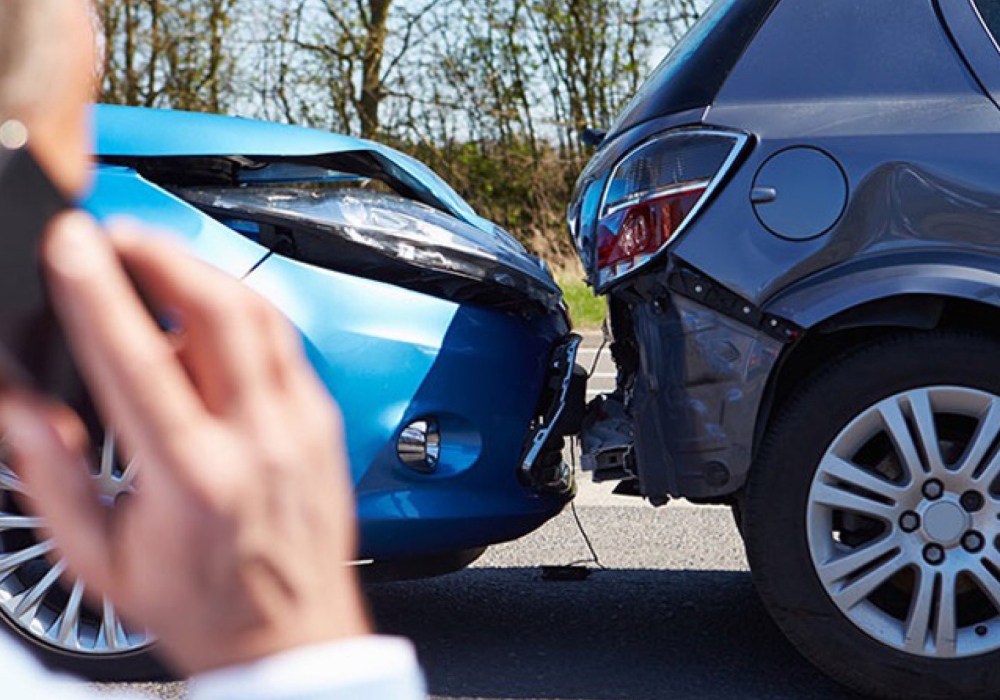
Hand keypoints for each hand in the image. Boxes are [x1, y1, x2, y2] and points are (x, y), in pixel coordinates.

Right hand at [0, 212, 369, 674]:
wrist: (291, 636)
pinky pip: (284, 341)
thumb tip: (22, 405)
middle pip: (216, 310)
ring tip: (155, 258)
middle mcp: (258, 440)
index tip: (70, 243)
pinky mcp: (323, 421)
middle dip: (159, 252)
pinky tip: (207, 309)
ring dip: (203, 269)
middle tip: (114, 234)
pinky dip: (241, 309)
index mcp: (193, 478)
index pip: (137, 360)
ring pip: (260, 313)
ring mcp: (301, 425)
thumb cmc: (202, 604)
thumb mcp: (101, 559)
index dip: (97, 291)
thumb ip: (53, 476)